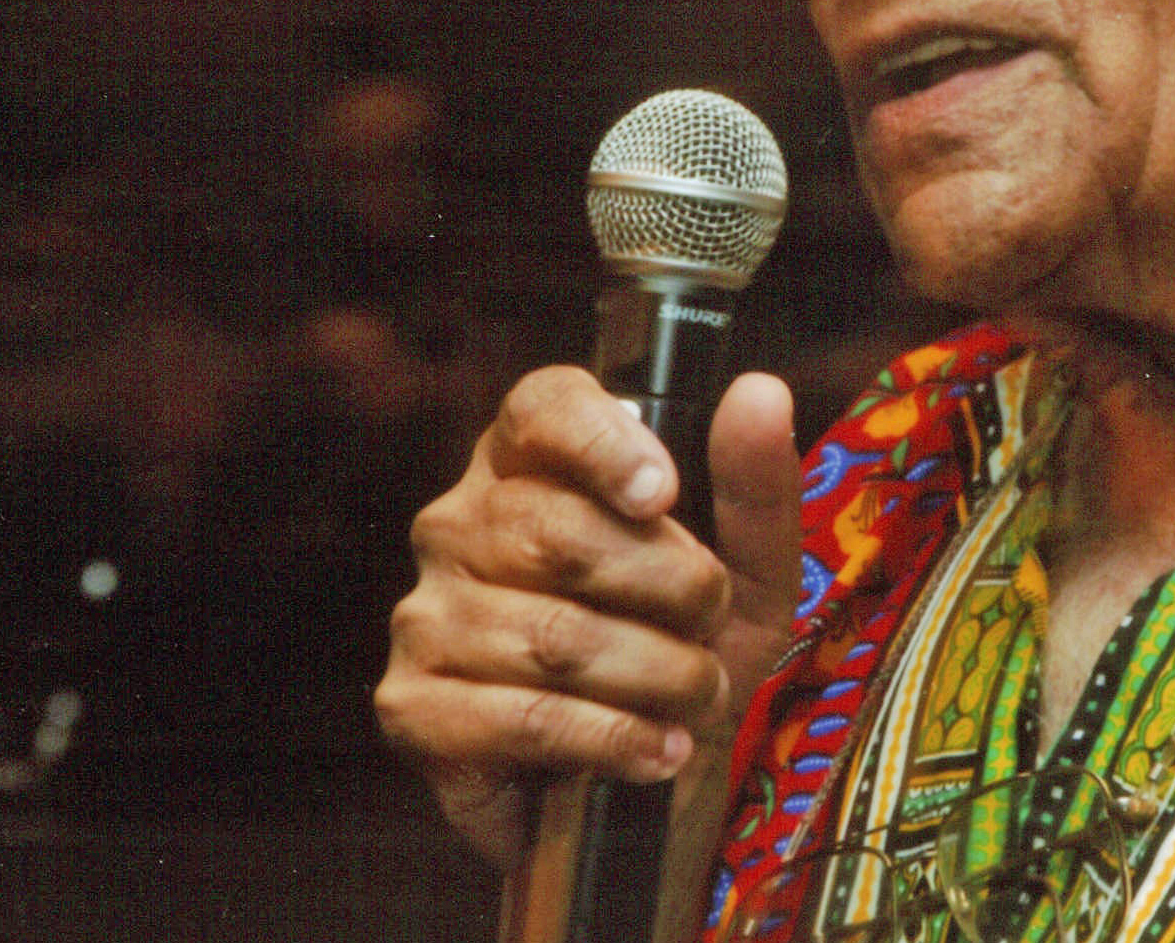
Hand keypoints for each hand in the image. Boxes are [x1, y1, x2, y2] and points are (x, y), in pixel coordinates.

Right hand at [374, 366, 800, 866]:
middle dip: (667, 587)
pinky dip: (613, 738)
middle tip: (708, 626)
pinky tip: (656, 750)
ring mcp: (426, 615)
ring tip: (694, 695)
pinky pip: (524, 716)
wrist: (646, 781)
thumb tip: (760, 392)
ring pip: (552, 634)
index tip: (665, 493)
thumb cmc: (684, 653)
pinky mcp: (414, 708)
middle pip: (557, 530)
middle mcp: (459, 524)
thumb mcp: (747, 573)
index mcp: (530, 462)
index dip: (602, 441)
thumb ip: (755, 487)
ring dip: (656, 675)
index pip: (541, 407)